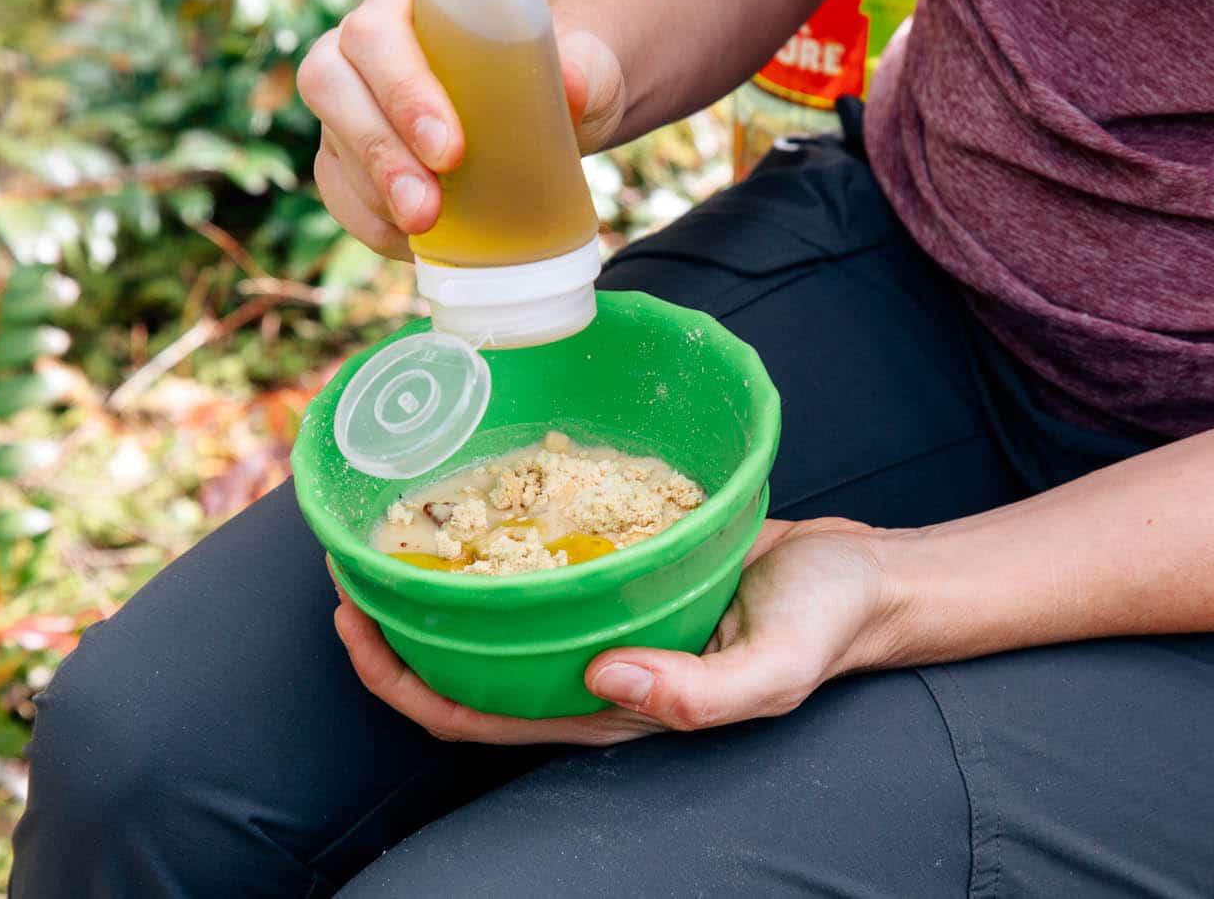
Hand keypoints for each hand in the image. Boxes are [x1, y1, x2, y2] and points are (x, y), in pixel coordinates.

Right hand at [296, 0, 625, 259]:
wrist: (551, 113)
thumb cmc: (556, 77)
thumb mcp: (584, 66)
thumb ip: (587, 68)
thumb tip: (574, 89)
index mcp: (414, 1)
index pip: (378, 33)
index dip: (401, 90)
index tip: (450, 149)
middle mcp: (367, 43)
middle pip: (332, 84)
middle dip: (379, 152)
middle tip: (427, 208)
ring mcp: (351, 99)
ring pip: (330, 140)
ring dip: (371, 192)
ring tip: (422, 229)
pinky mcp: (349, 153)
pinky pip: (337, 187)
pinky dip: (368, 221)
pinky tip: (407, 243)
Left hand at [329, 517, 902, 744]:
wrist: (864, 577)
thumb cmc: (825, 623)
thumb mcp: (775, 666)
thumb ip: (697, 693)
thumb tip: (600, 682)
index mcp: (613, 709)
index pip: (482, 717)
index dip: (406, 685)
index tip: (355, 625)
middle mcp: (595, 672)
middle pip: (468, 670)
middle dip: (396, 636)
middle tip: (349, 572)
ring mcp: (606, 624)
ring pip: (498, 619)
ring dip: (439, 590)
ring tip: (395, 536)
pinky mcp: (623, 577)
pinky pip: (544, 567)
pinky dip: (500, 544)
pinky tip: (482, 496)